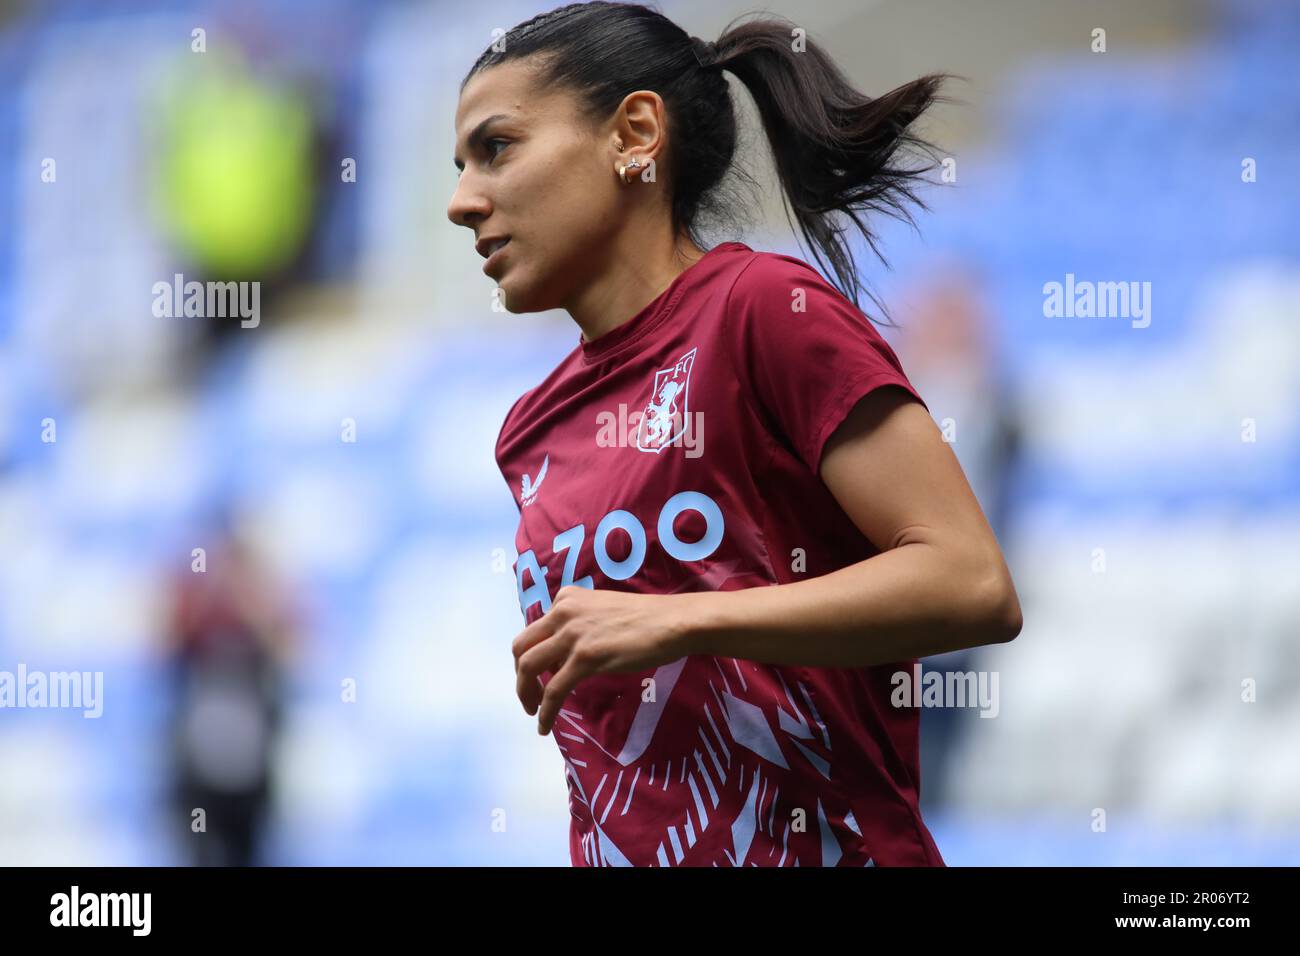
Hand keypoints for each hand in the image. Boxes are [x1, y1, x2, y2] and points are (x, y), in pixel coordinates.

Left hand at [512, 585, 693, 735]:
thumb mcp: (601, 611)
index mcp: (566, 598)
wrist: (673, 622)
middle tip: (530, 697)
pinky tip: (545, 725)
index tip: (539, 677)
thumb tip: (564, 655)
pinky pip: (554, 690)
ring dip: (526, 694)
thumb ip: (578, 626)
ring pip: (529, 668)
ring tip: (534, 713)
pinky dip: (545, 711)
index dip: (531, 657)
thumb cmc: (646, 618)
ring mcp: (573, 635)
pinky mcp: (585, 658)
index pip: (533, 631)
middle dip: (520, 677)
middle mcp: (563, 612)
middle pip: (521, 648)